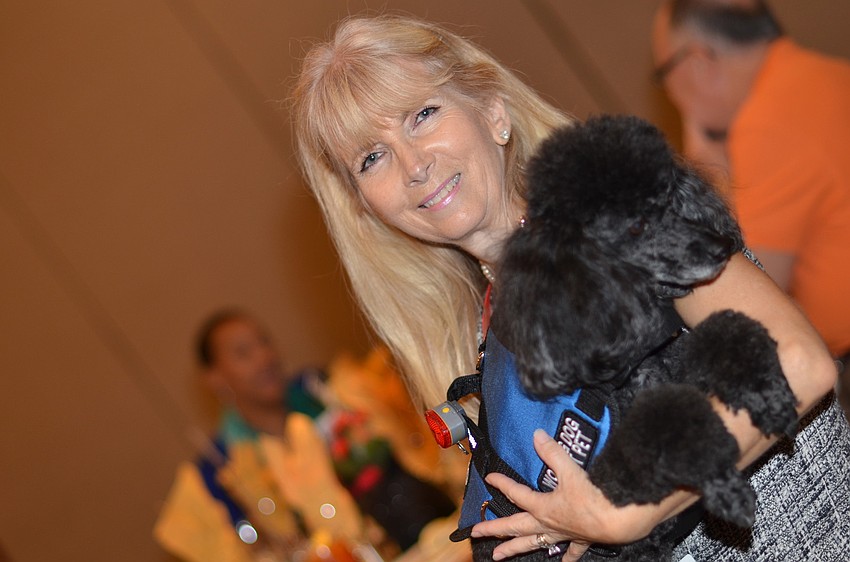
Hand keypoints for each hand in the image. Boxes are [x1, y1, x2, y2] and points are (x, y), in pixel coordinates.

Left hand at [470, 429, 655, 560]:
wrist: (617, 522)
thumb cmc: (594, 498)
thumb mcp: (570, 471)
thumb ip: (552, 452)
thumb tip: (537, 435)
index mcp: (543, 506)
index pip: (516, 493)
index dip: (502, 484)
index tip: (489, 477)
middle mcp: (548, 523)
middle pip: (515, 527)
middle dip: (494, 529)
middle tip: (475, 533)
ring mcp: (563, 535)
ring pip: (533, 544)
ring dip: (514, 549)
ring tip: (498, 556)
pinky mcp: (580, 540)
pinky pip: (570, 552)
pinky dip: (566, 557)